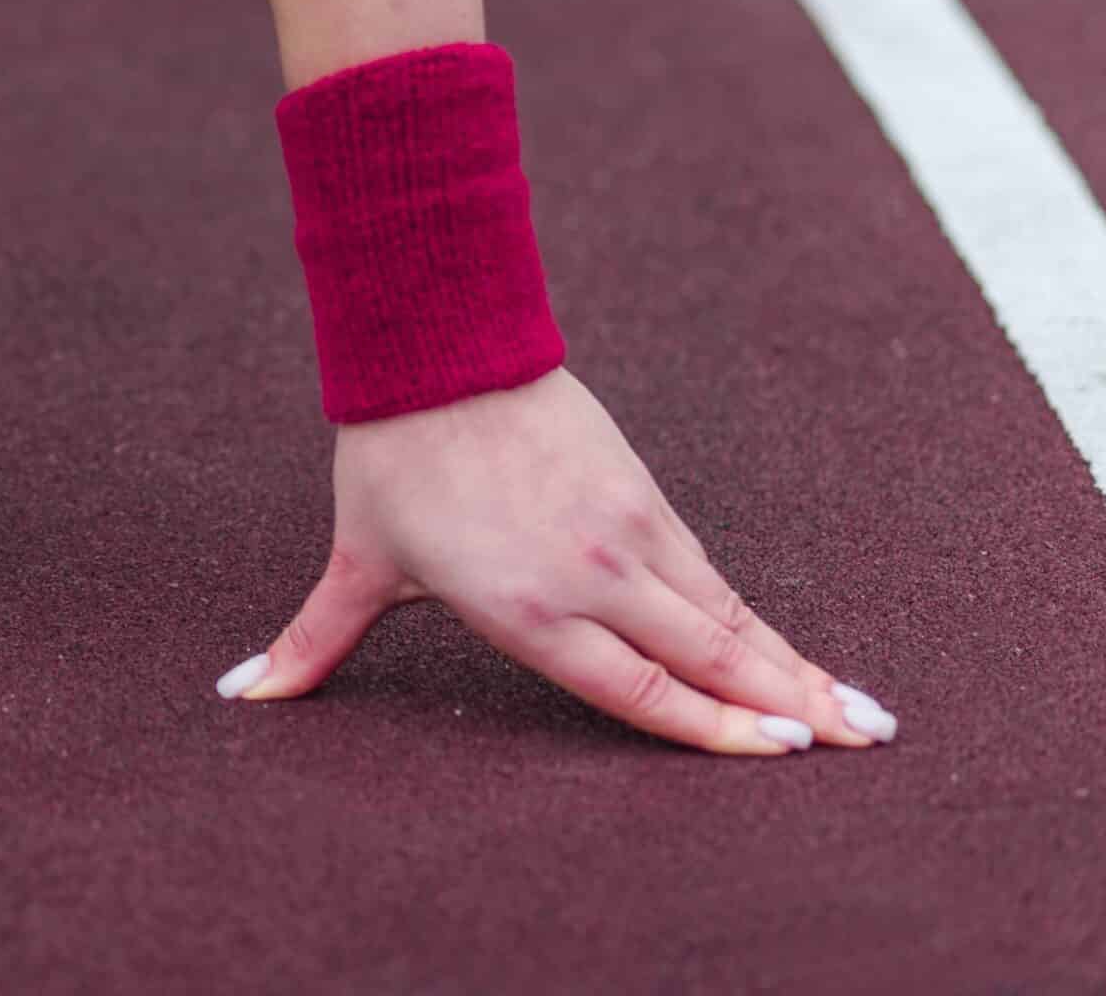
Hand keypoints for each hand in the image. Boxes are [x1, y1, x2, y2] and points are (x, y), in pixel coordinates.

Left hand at [219, 369, 895, 753]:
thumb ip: (313, 642)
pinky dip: (764, 623)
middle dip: (786, 710)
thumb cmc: (393, 463)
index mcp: (525, 608)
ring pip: (729, 620)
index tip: (779, 757)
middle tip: (860, 748)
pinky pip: (717, 579)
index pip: (635, 690)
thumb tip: (240, 692)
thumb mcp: (355, 562)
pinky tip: (800, 657)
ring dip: (798, 670)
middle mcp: (591, 578)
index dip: (710, 729)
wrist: (438, 349)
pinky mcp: (645, 500)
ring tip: (865, 718)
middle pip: (708, 660)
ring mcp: (628, 536)